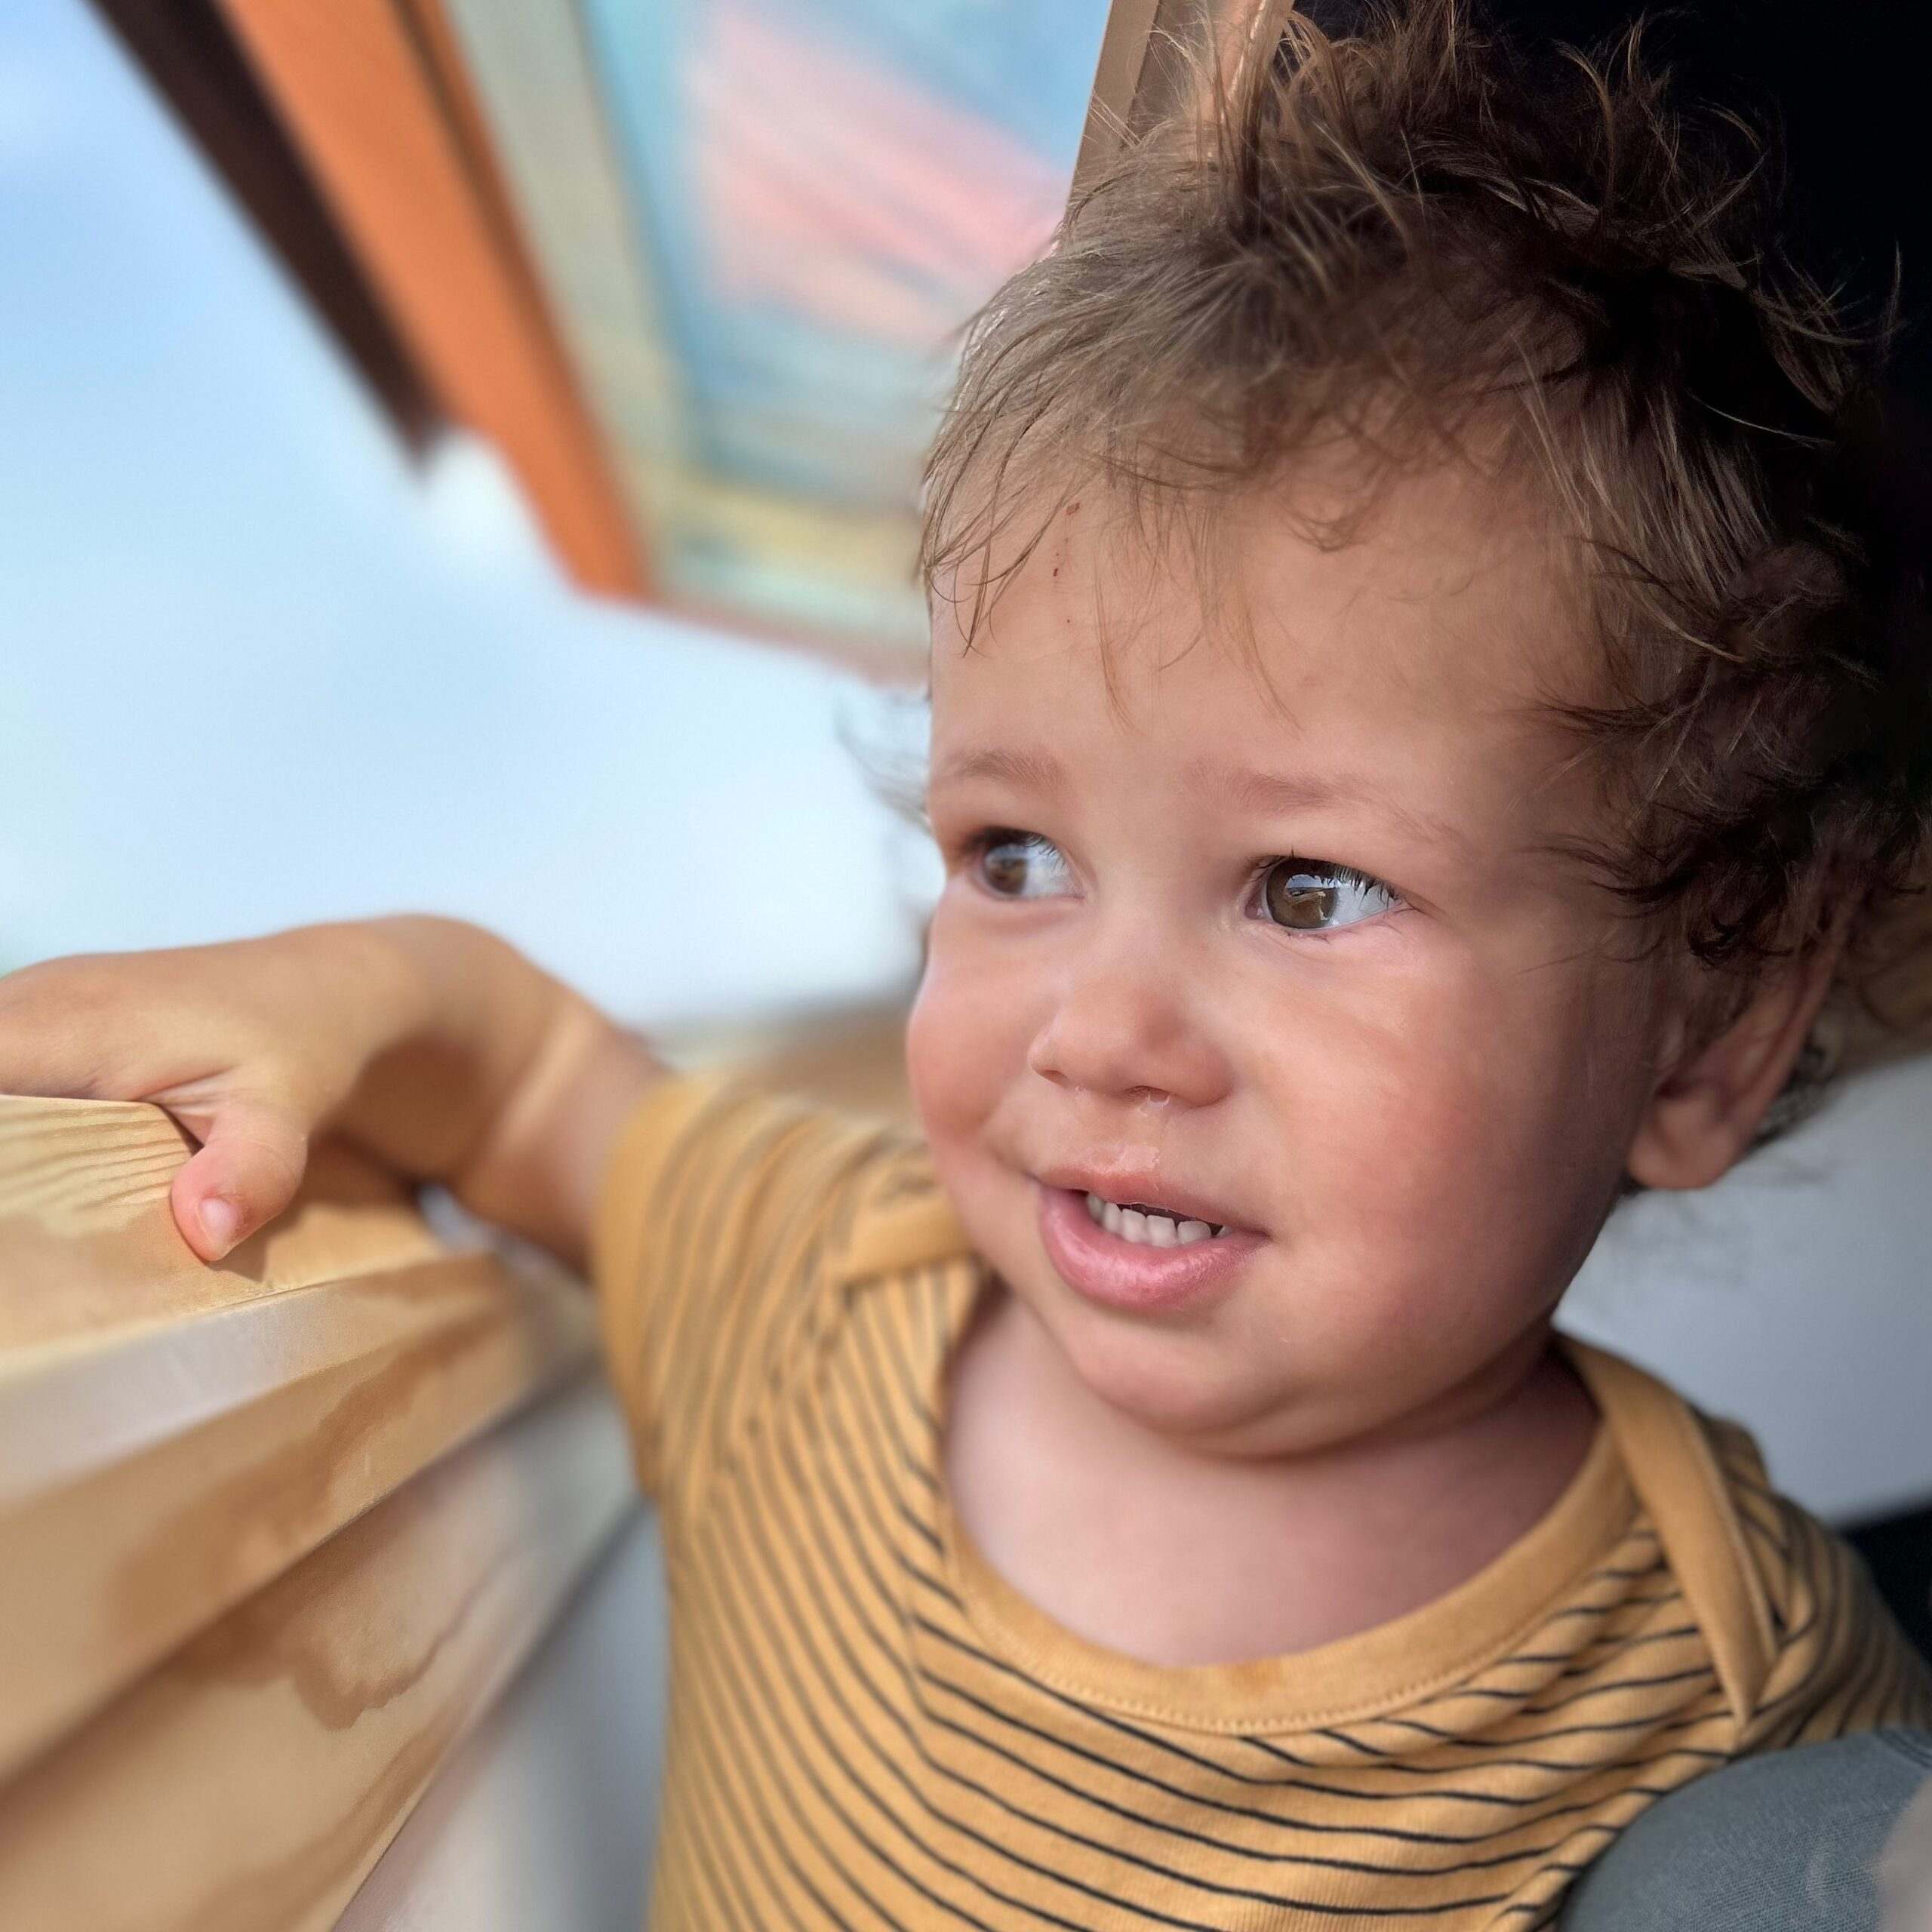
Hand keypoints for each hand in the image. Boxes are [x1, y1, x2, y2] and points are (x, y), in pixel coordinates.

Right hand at [0, 922, 423, 1261]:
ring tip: (27, 1222)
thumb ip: (251, 1169)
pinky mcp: (34, 1025)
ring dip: (7, 1144)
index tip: (15, 1212)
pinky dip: (11, 1123)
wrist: (318, 989)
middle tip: (22, 1239)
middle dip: (2, 1156)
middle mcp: (30, 1003)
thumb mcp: (289, 1111)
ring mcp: (25, 1007)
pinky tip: (36, 1177)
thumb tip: (204, 1234)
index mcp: (71, 1025)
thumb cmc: (301, 1043)